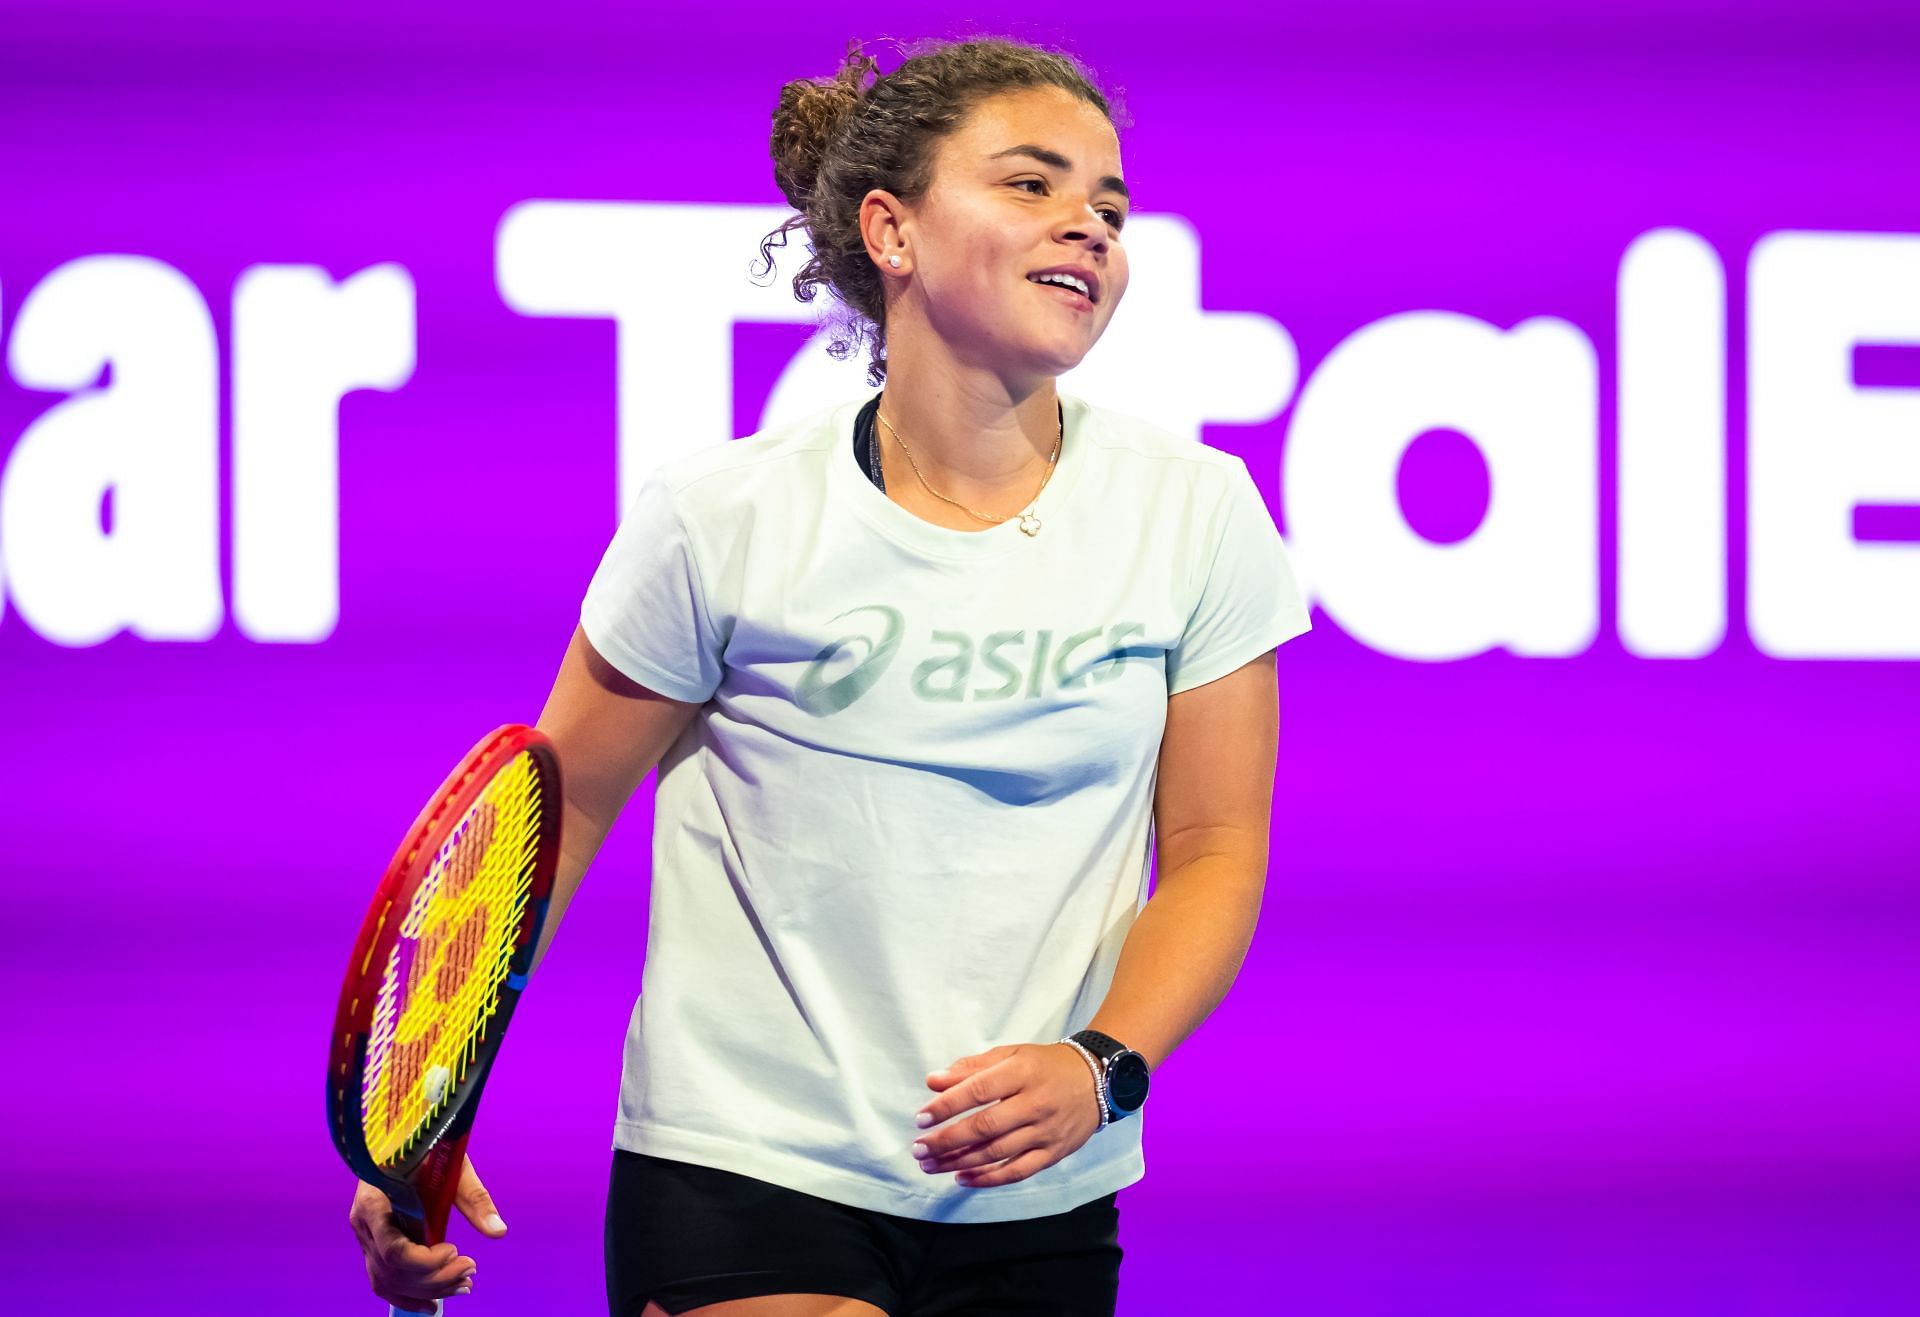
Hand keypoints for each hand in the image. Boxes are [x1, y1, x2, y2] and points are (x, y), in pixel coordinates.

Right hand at [347, 1154, 508, 1312]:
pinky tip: (435, 1302)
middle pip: (392, 1271)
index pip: (394, 1250)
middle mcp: (363, 1223)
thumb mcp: (452, 1164)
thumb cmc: (427, 1143)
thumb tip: (499, 1231)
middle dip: (434, 1279)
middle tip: (471, 1271)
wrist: (403, 1131)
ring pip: (388, 1280)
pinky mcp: (372, 1242)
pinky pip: (383, 1279)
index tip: (455, 1250)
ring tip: (464, 1285)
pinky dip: (409, 1294)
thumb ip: (473, 1197)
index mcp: (374, 1201)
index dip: (426, 1261)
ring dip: (427, 1290)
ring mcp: (365, 1235)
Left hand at [912, 1042, 1103, 1188]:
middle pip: (985, 1126)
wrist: (1098, 1081)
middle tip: (919, 1149)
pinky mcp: (1053, 1153)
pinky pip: (1017, 1171)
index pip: (978, 1090)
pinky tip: (962, 1179)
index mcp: (1022, 1072)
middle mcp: (1034, 1103)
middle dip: (947, 1140)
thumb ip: (972, 1067)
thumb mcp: (1011, 1054)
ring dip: (959, 1162)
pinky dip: (988, 1178)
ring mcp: (1045, 1131)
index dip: (947, 1106)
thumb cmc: (1045, 1065)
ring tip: (931, 1165)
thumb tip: (933, 1081)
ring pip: (997, 1152)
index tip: (921, 1119)